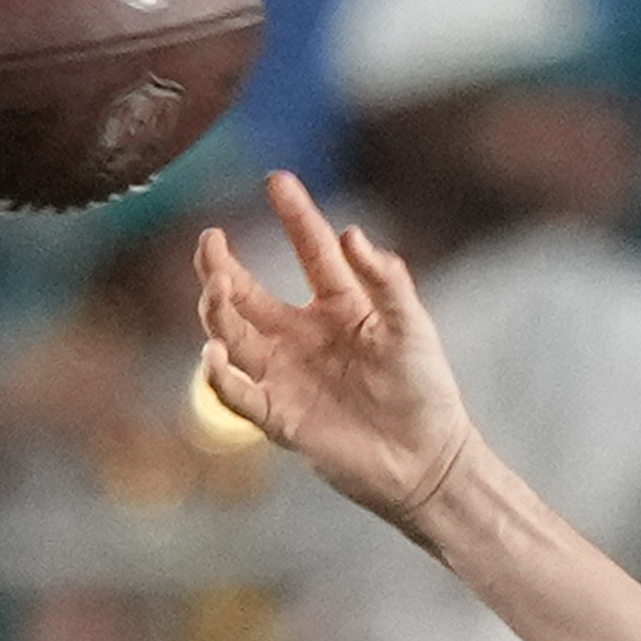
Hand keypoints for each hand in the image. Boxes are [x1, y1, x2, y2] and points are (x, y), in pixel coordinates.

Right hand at [194, 173, 477, 534]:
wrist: (428, 461)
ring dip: (217, 312)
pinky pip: (238, 395)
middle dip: (221, 266)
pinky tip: (216, 356)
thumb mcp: (411, 327)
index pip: (309, 250)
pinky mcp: (280, 417)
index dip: (294, 215)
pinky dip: (220, 377)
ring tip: (217, 289)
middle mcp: (300, 335)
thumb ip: (386, 281)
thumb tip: (351, 233)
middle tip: (211, 242)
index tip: (277, 179)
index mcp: (337, 305)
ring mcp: (285, 374)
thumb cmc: (423, 391)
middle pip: (245, 292)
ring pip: (231, 336)